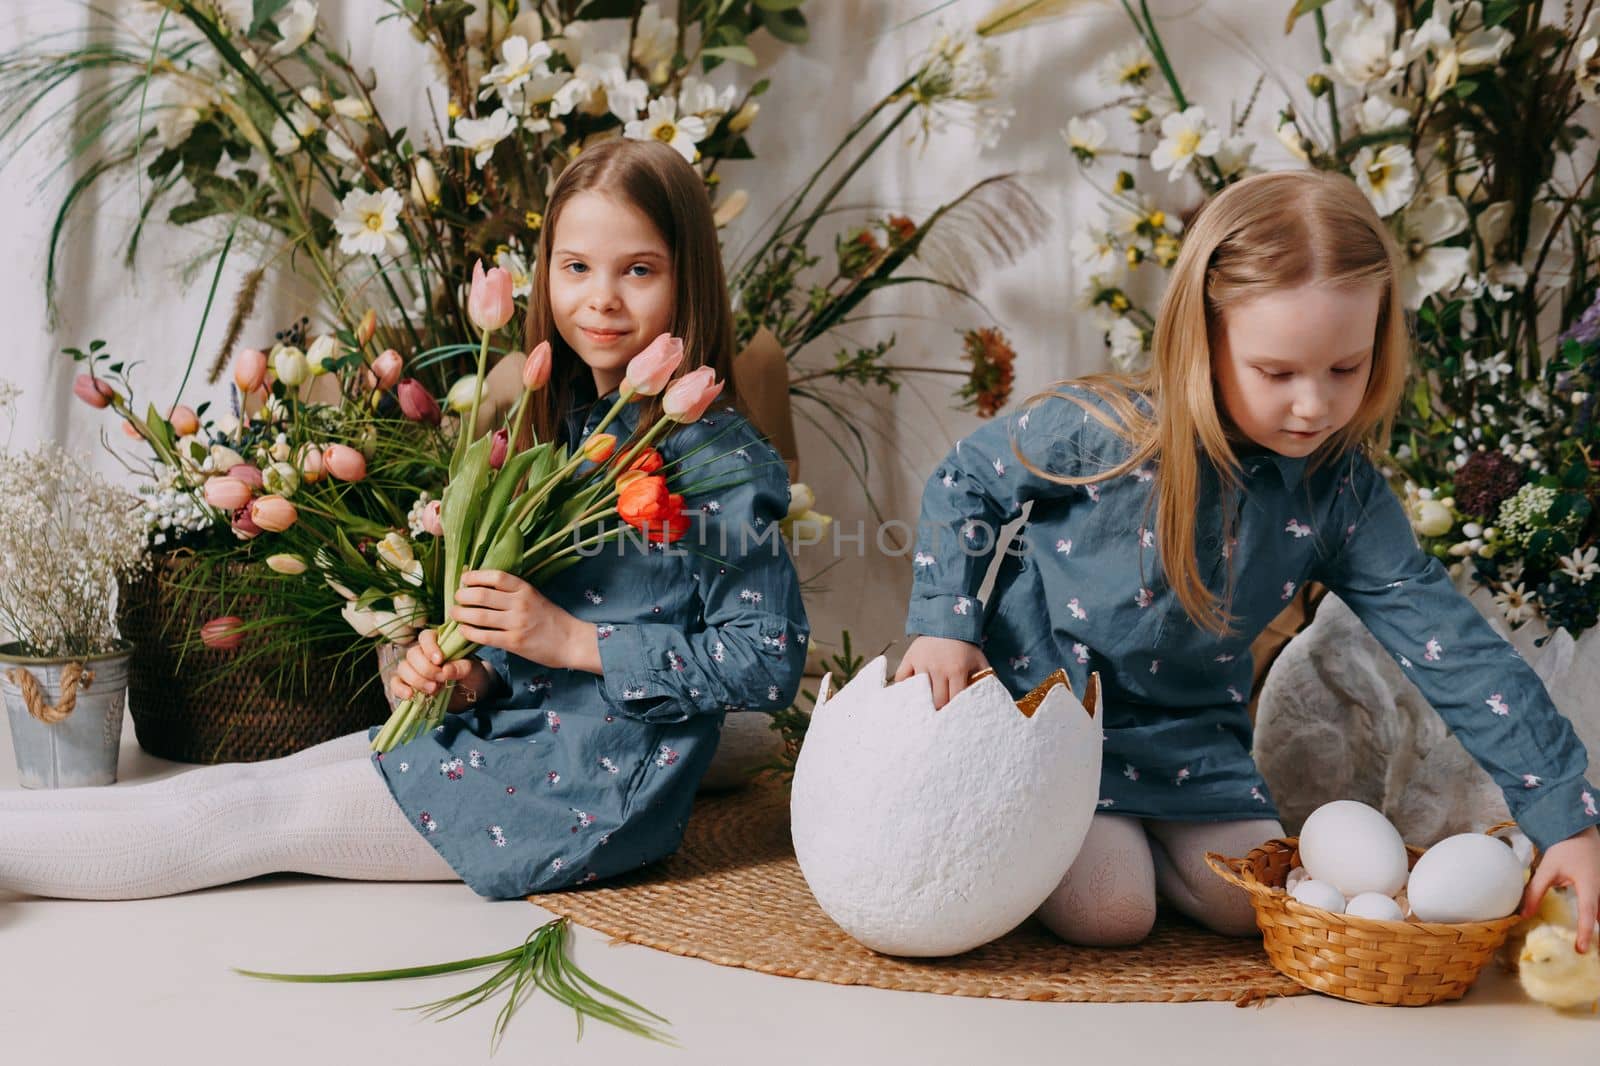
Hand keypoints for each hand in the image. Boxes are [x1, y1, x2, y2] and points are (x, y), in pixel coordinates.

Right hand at [390, 628, 482, 708]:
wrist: (471, 694)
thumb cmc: (472, 675)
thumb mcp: (473, 670)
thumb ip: (462, 668)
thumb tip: (446, 670)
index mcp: (439, 642)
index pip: (426, 637)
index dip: (430, 648)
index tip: (440, 660)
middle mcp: (423, 653)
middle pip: (412, 654)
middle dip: (426, 669)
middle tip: (441, 680)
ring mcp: (413, 669)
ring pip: (403, 668)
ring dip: (416, 680)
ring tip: (434, 689)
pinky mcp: (408, 684)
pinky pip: (396, 683)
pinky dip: (400, 689)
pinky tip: (410, 695)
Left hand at [450, 569, 598, 672]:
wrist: (571, 641)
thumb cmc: (551, 618)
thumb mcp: (535, 596)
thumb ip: (512, 592)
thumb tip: (482, 585)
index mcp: (525, 589)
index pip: (495, 577)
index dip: (475, 576)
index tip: (464, 579)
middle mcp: (520, 604)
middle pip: (481, 595)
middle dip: (462, 596)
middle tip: (456, 598)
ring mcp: (516, 624)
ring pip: (479, 616)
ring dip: (461, 614)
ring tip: (455, 614)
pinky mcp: (514, 642)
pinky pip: (484, 636)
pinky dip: (469, 632)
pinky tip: (464, 630)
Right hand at [893, 635, 990, 708]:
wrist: (947, 621)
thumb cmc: (964, 644)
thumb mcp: (979, 660)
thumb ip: (985, 678)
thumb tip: (992, 697)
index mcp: (957, 670)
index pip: (954, 700)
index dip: (954, 711)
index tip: (954, 717)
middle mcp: (938, 668)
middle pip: (937, 700)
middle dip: (939, 709)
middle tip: (940, 716)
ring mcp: (922, 664)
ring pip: (919, 693)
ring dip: (922, 701)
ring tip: (924, 710)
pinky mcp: (909, 658)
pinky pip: (902, 678)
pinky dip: (903, 688)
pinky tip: (908, 695)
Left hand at [1522, 824, 1599, 951]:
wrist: (1580, 833)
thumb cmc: (1564, 849)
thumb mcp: (1547, 868)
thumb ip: (1535, 891)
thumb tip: (1523, 914)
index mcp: (1589, 883)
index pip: (1588, 912)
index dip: (1584, 931)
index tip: (1581, 949)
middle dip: (1597, 936)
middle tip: (1585, 953)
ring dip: (1597, 927)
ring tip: (1590, 946)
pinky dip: (1597, 918)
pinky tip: (1593, 930)